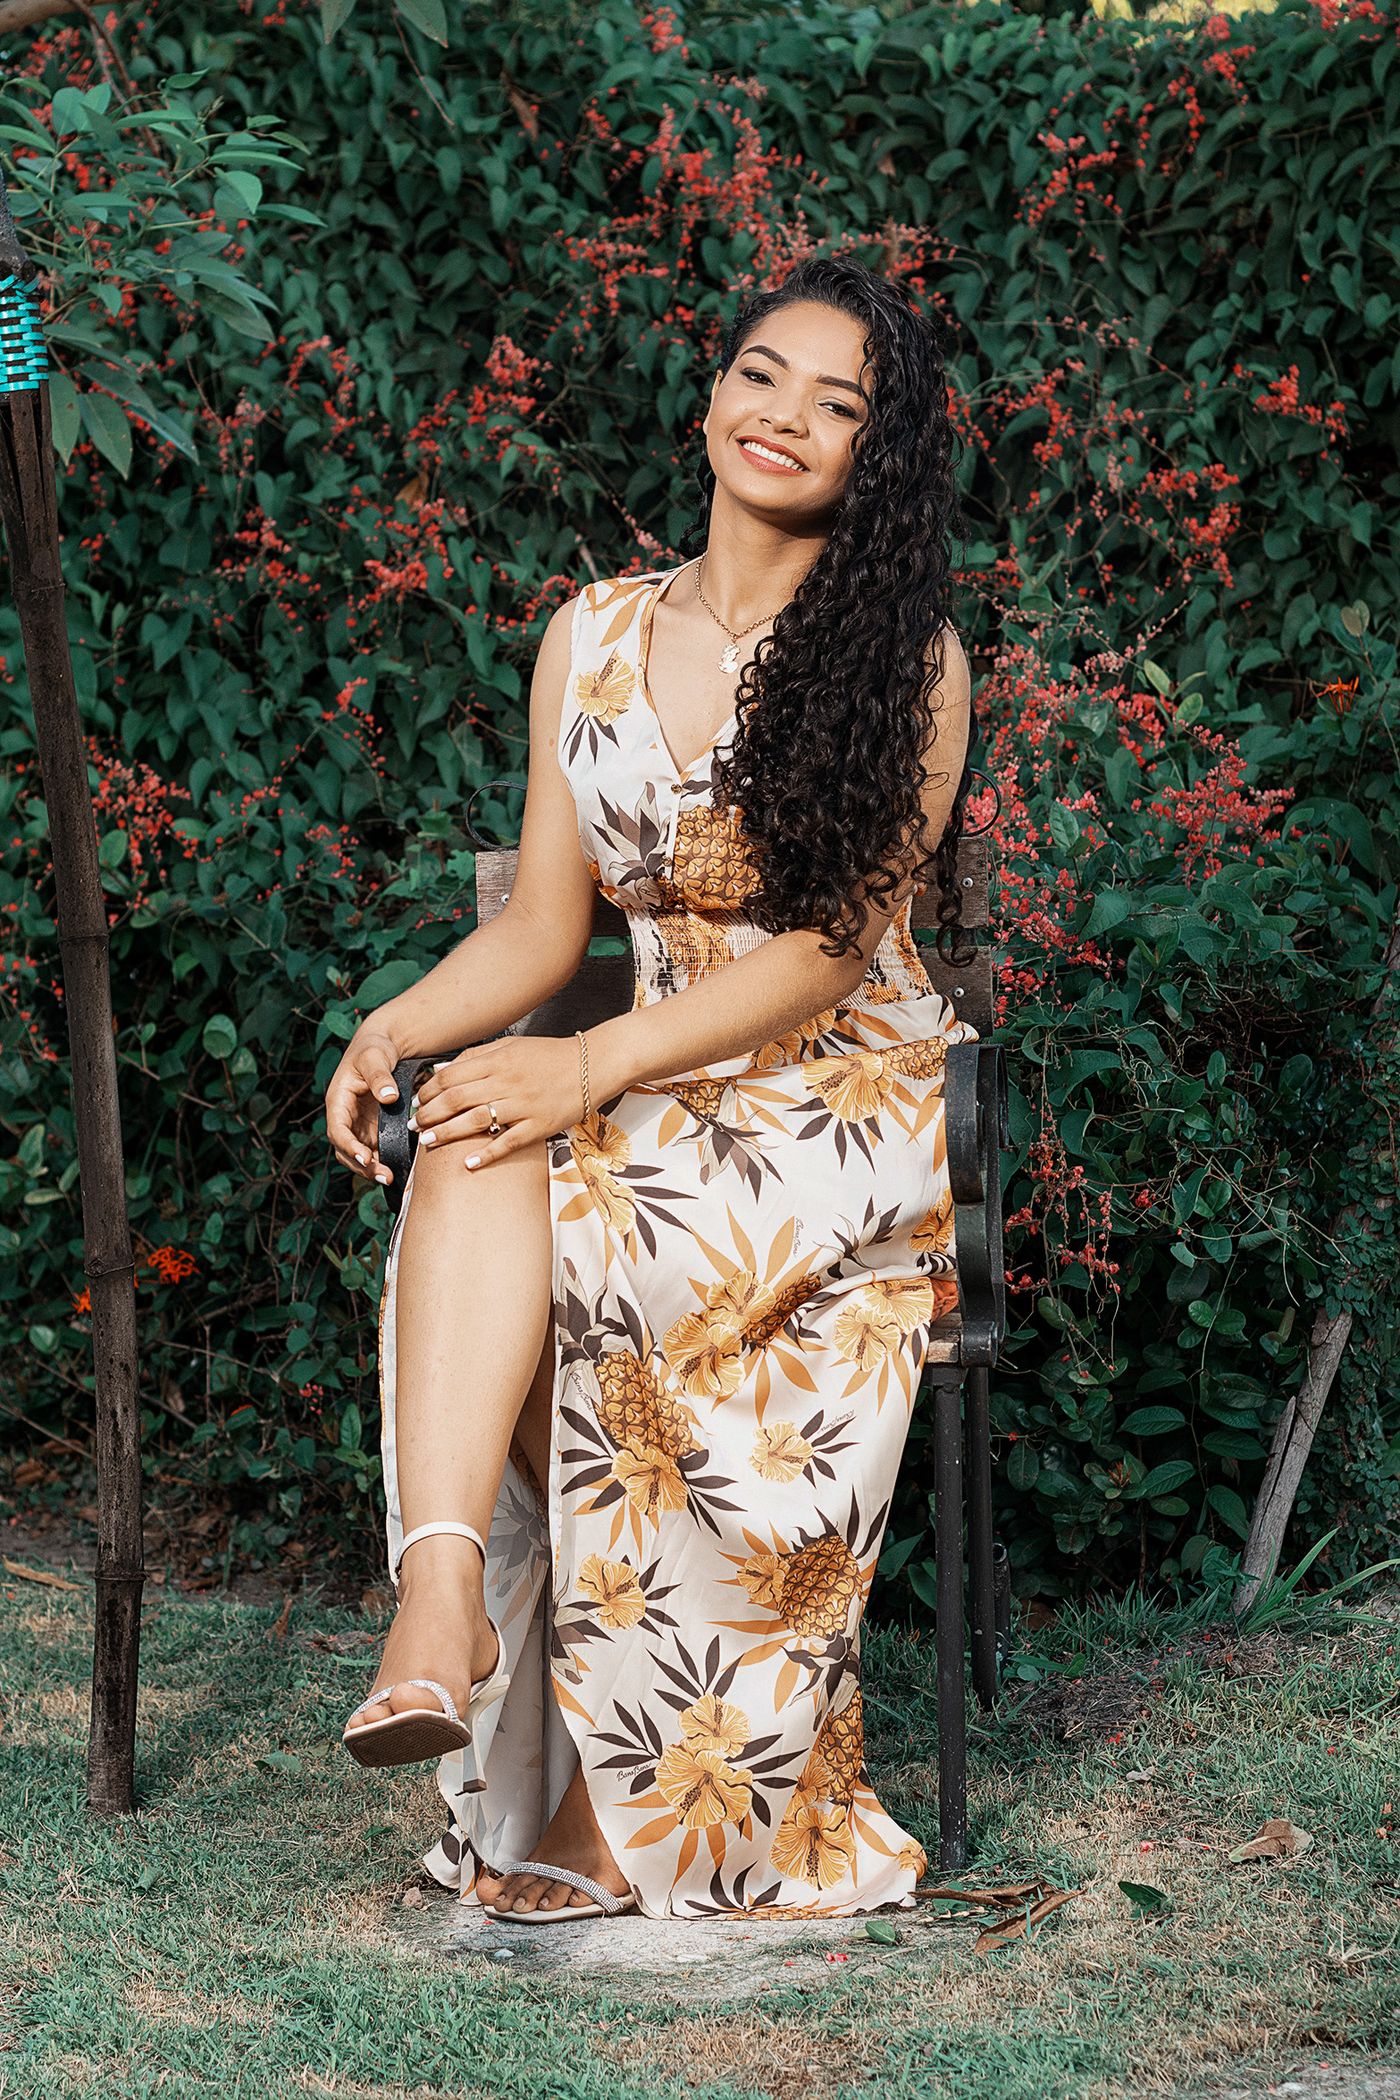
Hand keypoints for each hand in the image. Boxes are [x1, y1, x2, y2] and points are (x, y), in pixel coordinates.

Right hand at [324, 1021, 404, 1186]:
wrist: (383, 1046)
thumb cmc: (374, 1049)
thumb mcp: (375, 1057)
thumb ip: (380, 1076)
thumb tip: (389, 1098)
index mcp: (338, 1101)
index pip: (337, 1130)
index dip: (349, 1146)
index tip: (366, 1158)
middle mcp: (346, 1117)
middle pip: (346, 1149)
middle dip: (362, 1166)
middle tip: (385, 1176)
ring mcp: (359, 1124)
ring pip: (359, 1154)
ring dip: (371, 1169)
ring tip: (391, 1178)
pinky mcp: (373, 1128)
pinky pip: (375, 1150)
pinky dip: (383, 1161)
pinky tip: (399, 1168)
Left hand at [409, 1034, 586, 1169]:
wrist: (592, 1065)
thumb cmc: (550, 1055)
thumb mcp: (512, 1047)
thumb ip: (477, 1056)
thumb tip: (443, 1071)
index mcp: (497, 1060)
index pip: (450, 1076)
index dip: (428, 1091)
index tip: (416, 1103)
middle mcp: (506, 1082)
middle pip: (456, 1099)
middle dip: (429, 1114)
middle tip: (414, 1126)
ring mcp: (523, 1105)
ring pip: (476, 1121)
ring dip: (447, 1133)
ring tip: (428, 1143)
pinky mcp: (539, 1126)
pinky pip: (508, 1142)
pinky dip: (487, 1154)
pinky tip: (469, 1165)